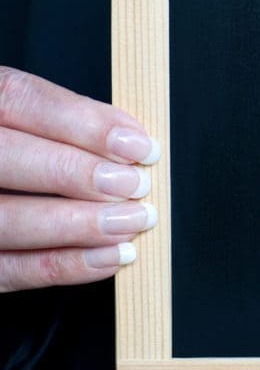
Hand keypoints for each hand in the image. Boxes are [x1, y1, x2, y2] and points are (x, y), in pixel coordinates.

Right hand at [0, 67, 157, 291]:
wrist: (0, 184)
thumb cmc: (21, 148)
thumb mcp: (29, 116)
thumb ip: (69, 120)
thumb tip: (130, 139)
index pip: (20, 100)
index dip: (83, 123)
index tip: (136, 145)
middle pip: (7, 158)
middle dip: (78, 173)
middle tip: (134, 185)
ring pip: (7, 219)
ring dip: (79, 224)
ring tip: (130, 221)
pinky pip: (11, 269)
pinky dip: (66, 264)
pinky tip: (110, 255)